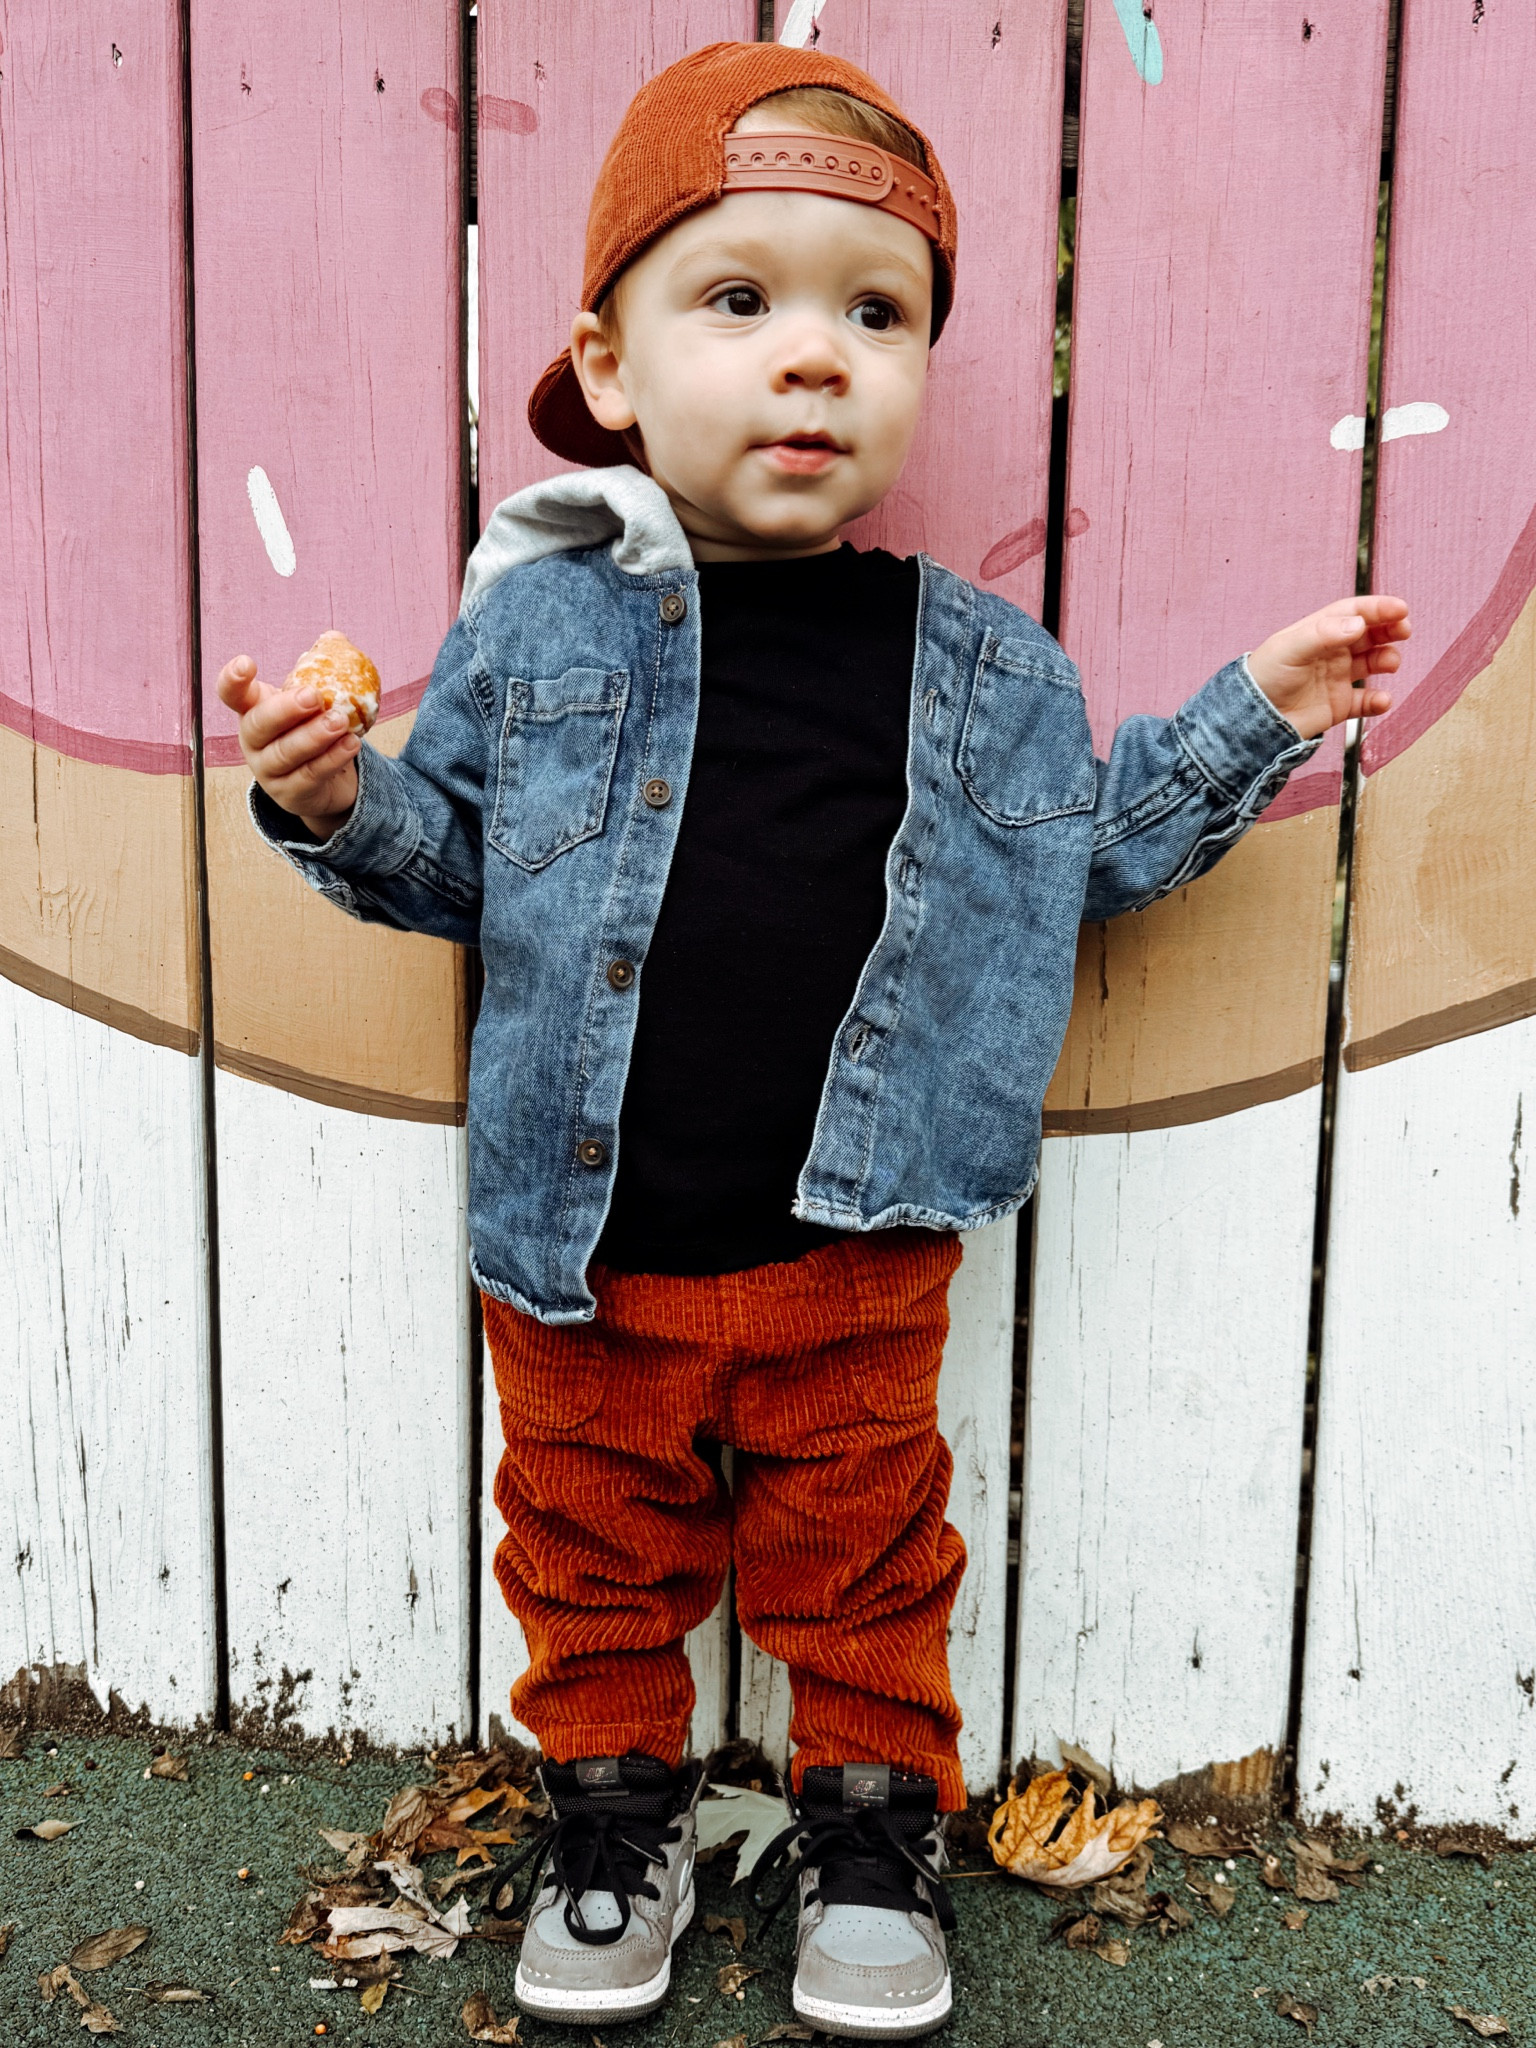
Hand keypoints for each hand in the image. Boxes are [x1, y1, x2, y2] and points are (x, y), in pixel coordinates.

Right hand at [216, 655, 360, 838]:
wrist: (325, 780)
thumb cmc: (311, 728)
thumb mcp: (312, 699)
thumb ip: (321, 667)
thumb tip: (334, 638)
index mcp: (252, 710)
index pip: (231, 694)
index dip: (232, 680)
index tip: (246, 663)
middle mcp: (253, 741)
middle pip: (258, 726)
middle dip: (285, 710)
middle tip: (314, 696)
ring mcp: (268, 771)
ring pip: (286, 754)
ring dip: (314, 736)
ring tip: (341, 721)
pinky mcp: (290, 795)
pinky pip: (310, 776)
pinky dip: (332, 759)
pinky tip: (352, 743)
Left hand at [1245, 595, 1409, 740]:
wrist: (1252, 720)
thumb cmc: (1264, 677)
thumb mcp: (1290, 648)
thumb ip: (1324, 634)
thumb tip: (1358, 624)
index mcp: (1318, 632)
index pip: (1353, 612)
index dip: (1377, 608)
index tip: (1400, 609)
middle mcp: (1331, 652)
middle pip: (1369, 634)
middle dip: (1389, 630)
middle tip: (1403, 631)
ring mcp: (1337, 678)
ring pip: (1372, 663)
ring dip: (1387, 660)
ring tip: (1390, 663)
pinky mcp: (1339, 705)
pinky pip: (1366, 701)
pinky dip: (1378, 701)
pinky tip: (1382, 700)